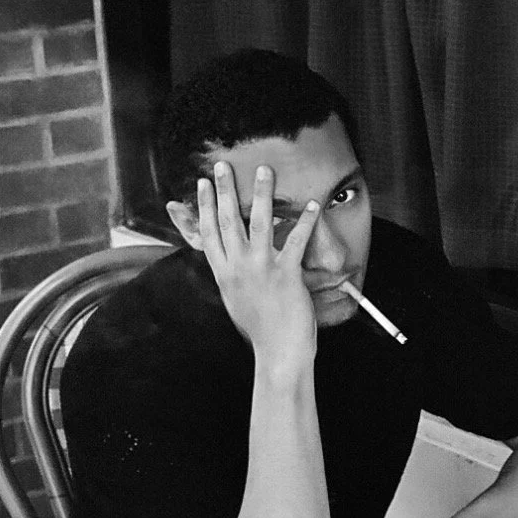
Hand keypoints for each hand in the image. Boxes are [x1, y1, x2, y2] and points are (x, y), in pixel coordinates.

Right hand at [197, 162, 320, 361]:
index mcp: (223, 273)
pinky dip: (306, 221)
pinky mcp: (286, 274)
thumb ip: (231, 276)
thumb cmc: (260, 329)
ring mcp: (261, 269)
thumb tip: (228, 261)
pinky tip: (313, 204)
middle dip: (225, 189)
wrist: (278, 352)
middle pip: (228, 220)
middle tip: (222, 165)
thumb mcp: (236, 299)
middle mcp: (238, 267)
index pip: (208, 232)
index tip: (205, 184)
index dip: (206, 205)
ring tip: (265, 170)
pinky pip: (297, 241)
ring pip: (260, 222)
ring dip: (262, 193)